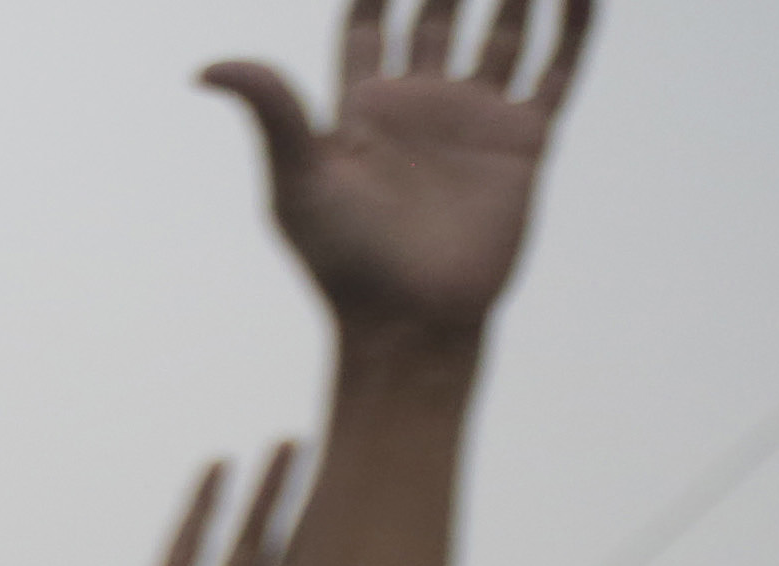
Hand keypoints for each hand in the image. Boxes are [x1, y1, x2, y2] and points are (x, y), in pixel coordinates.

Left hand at [207, 0, 593, 350]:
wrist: (410, 322)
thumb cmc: (343, 261)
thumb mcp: (297, 180)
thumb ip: (270, 111)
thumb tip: (205, 67)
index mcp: (364, 108)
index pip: (371, 21)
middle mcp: (422, 104)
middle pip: (439, 11)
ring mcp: (475, 119)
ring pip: (504, 29)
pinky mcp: (524, 141)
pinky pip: (556, 69)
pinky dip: (573, 26)